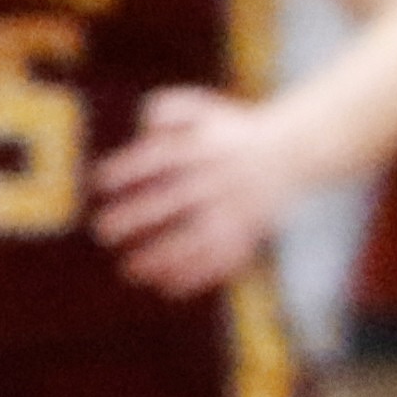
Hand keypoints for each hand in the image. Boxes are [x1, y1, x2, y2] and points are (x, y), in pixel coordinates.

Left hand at [95, 85, 303, 297]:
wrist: (296, 148)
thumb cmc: (236, 133)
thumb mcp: (207, 111)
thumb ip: (173, 108)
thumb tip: (144, 120)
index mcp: (205, 149)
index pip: (161, 157)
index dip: (129, 169)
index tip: (100, 183)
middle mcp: (217, 178)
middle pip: (172, 199)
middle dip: (137, 217)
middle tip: (103, 232)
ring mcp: (234, 206)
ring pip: (196, 235)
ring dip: (162, 256)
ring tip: (130, 270)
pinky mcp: (248, 229)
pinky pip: (223, 256)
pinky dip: (198, 274)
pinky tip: (168, 287)